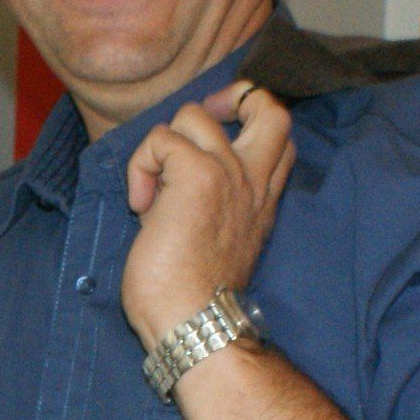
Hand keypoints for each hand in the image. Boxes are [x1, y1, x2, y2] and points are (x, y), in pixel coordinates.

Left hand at [119, 80, 294, 349]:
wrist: (195, 323)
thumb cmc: (193, 298)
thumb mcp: (217, 240)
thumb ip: (212, 204)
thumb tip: (167, 182)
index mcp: (262, 197)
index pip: (279, 134)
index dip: (247, 118)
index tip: (214, 139)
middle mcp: (253, 179)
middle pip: (267, 104)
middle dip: (227, 97)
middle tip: (191, 135)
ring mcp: (229, 172)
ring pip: (192, 114)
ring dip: (160, 147)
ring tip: (151, 193)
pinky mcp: (196, 174)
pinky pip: (159, 140)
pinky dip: (140, 167)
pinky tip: (140, 206)